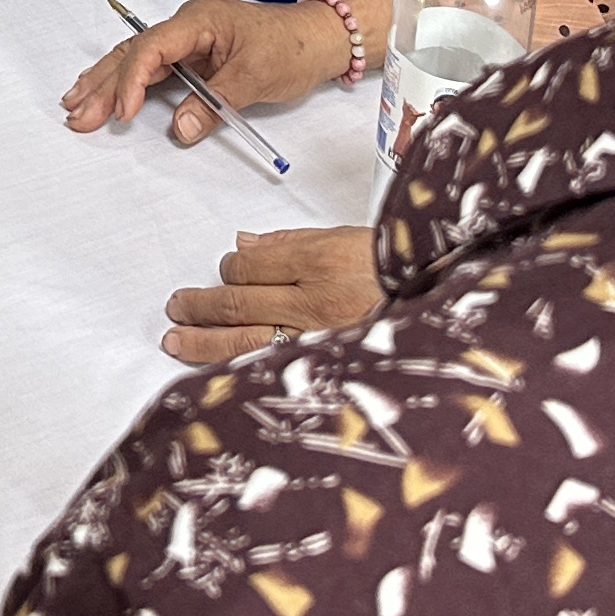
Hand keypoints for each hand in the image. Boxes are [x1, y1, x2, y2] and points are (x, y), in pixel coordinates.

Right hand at [62, 0, 359, 143]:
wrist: (318, 37)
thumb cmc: (291, 47)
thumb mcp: (255, 77)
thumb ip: (214, 104)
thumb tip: (178, 128)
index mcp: (198, 20)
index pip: (152, 48)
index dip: (133, 81)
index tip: (124, 112)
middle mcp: (186, 26)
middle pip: (133, 53)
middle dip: (102, 85)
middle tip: (77, 113)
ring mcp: (187, 40)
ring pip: (135, 59)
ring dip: (106, 83)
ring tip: (75, 104)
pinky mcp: (192, 55)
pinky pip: (151, 67)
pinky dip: (126, 83)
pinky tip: (106, 95)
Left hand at [163, 224, 379, 363]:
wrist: (438, 298)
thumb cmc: (395, 269)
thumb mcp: (342, 239)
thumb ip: (288, 242)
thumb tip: (244, 245)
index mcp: (316, 262)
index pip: (249, 267)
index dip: (228, 270)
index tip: (224, 272)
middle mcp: (311, 302)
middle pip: (238, 303)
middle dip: (201, 305)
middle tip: (178, 307)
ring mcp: (315, 340)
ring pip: (244, 342)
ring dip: (204, 340)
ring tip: (177, 339)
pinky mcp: (323, 367)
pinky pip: (271, 370)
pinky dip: (238, 373)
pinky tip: (215, 376)